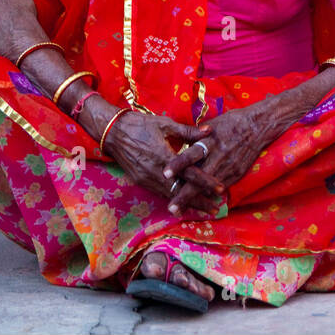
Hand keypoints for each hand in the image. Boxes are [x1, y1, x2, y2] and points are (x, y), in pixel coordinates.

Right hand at [101, 111, 224, 212]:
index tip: (221, 190)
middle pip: (182, 191)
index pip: (190, 174)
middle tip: (216, 209)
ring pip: (171, 196)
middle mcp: (156, 172)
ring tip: (204, 210)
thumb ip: (188, 131)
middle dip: (199, 201)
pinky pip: (160, 193)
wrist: (113, 132)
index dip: (206, 183)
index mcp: (164, 156)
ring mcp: (147, 178)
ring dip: (187, 203)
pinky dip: (173, 199)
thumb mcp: (165, 124)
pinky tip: (183, 204)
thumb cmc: (142, 125)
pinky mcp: (141, 181)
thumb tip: (209, 131)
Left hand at [162, 102, 277, 217]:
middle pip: (199, 179)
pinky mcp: (237, 174)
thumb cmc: (231, 121)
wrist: (258, 125)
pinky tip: (199, 206)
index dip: (178, 164)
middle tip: (171, 208)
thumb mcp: (211, 124)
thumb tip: (178, 145)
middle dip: (184, 194)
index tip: (164, 174)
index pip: (191, 154)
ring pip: (209, 188)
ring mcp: (229, 167)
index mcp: (210, 141)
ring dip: (195, 201)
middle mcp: (219, 156)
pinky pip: (221, 188)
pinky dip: (209, 197)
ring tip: (180, 211)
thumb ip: (195, 137)